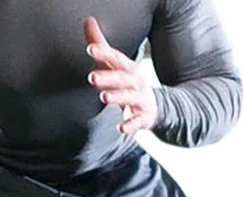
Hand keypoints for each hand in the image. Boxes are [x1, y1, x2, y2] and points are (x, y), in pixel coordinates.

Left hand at [84, 16, 157, 135]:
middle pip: (122, 77)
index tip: (89, 48)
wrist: (155, 107)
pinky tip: (120, 128)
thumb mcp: (115, 65)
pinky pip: (137, 121)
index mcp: (128, 68)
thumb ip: (101, 46)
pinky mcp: (144, 117)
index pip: (116, 58)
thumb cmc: (128, 84)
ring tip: (103, 98)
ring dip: (117, 97)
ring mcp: (141, 99)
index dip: (103, 52)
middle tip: (90, 78)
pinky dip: (130, 125)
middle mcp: (136, 82)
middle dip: (107, 77)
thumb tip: (88, 20)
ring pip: (129, 97)